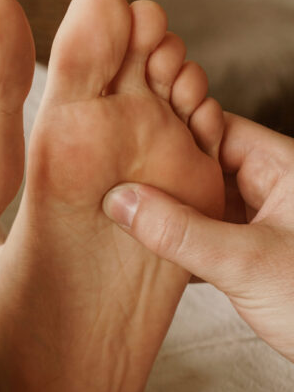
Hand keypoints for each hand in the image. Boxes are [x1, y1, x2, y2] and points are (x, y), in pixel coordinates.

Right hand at [102, 113, 293, 361]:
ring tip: (121, 212)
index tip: (125, 137)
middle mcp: (276, 188)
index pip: (218, 128)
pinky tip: (147, 250)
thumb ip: (180, 232)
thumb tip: (120, 201)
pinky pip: (208, 234)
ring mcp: (266, 221)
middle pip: (206, 163)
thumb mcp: (245, 263)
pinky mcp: (255, 253)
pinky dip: (179, 241)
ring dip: (168, 211)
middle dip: (163, 172)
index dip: (172, 128)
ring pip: (205, 201)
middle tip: (114, 178)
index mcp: (287, 168)